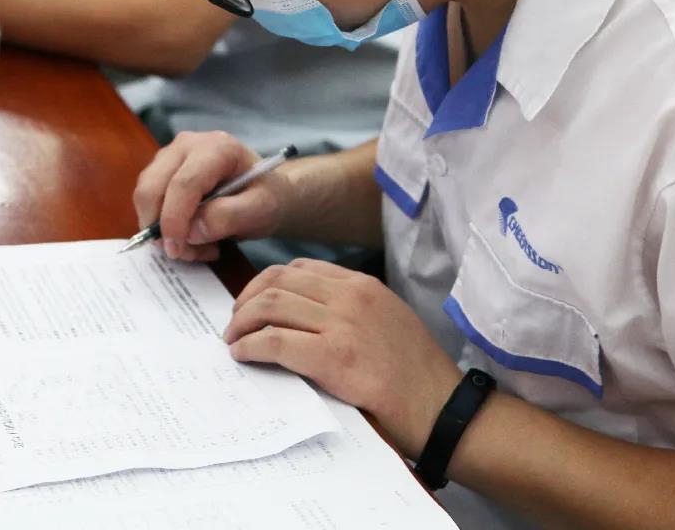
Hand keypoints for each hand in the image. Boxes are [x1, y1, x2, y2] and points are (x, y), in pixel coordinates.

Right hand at [133, 131, 295, 261]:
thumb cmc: (266, 196)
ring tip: (199, 246)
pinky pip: (149, 203)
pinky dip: (164, 227)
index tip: (178, 249)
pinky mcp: (161, 171)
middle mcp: (187, 145)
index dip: (174, 219)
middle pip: (152, 188)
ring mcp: (171, 156)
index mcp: (217, 147)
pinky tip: (192, 237)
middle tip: (190, 253)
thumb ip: (229, 217)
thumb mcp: (261, 209)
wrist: (264, 192)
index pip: (183, 183)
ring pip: (146, 197)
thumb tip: (191, 231)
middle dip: (163, 228)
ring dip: (164, 231)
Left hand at [225, 258, 461, 457]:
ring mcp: (342, 324)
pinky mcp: (333, 357)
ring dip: (242, 323)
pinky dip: (250, 347)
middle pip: (279, 281)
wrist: (440, 405)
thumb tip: (305, 314)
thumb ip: (352, 308)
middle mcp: (351, 296)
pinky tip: (242, 356)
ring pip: (271, 306)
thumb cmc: (416, 372)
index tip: (253, 303)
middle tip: (235, 323)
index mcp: (363, 285)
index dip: (267, 283)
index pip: (301, 268)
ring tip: (234, 340)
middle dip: (246, 299)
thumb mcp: (388, 318)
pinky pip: (275, 342)